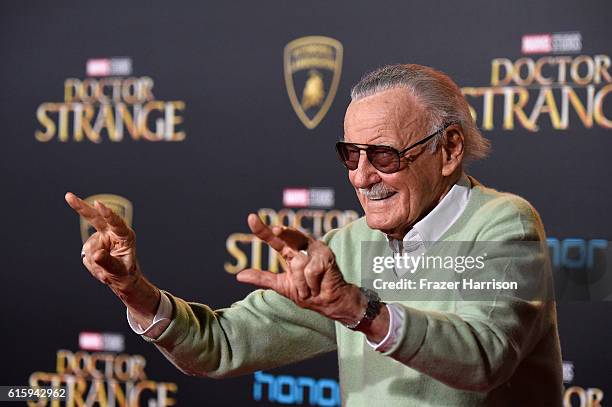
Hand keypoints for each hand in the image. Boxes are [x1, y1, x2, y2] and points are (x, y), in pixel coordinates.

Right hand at [65, 192, 159, 323]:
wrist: (121, 278)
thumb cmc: (125, 273)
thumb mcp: (118, 270)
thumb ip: (107, 262)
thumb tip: (95, 254)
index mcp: (125, 235)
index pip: (116, 222)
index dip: (107, 213)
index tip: (98, 204)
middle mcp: (113, 232)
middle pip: (96, 219)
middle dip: (81, 208)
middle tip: (68, 196)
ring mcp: (101, 237)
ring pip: (89, 246)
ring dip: (94, 260)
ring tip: (104, 270)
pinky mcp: (93, 243)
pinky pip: (86, 253)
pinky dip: (90, 263)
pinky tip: (99, 267)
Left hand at [236, 214, 365, 324]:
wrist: (329, 303)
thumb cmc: (308, 293)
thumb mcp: (281, 285)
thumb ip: (262, 278)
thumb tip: (239, 276)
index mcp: (291, 251)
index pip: (274, 239)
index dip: (262, 229)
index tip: (250, 218)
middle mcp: (303, 247)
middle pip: (288, 235)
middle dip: (282, 232)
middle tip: (275, 231)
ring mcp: (315, 250)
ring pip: (298, 264)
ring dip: (300, 283)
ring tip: (309, 289)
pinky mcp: (326, 257)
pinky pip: (309, 271)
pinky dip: (311, 284)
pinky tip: (318, 286)